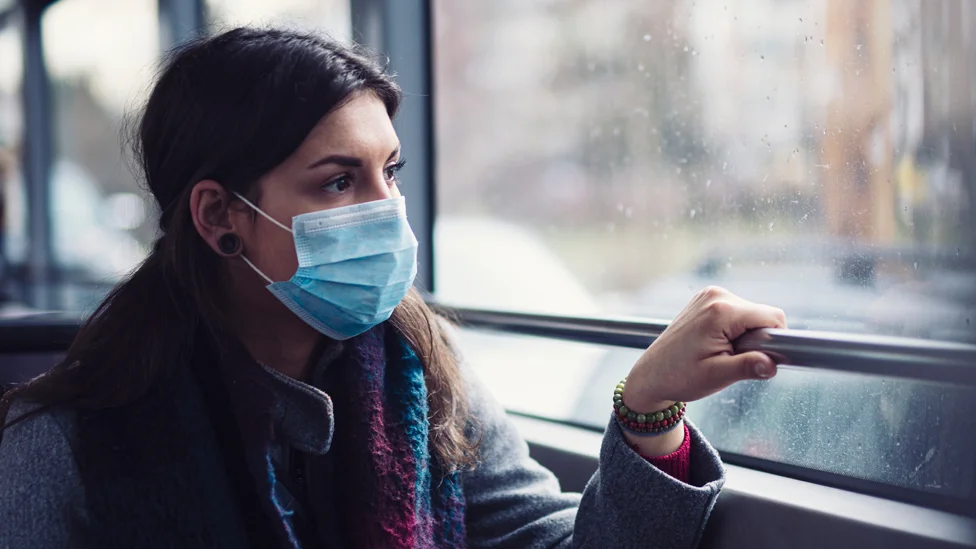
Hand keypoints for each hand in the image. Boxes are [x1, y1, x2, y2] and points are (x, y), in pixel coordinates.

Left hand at [621, 286, 786, 454]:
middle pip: (763, 315)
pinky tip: (716, 344)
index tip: (761, 359)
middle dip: (758, 339)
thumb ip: (748, 366)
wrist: (652, 375)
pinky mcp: (706, 299)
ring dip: (746, 335)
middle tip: (731, 359)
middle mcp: (716, 295)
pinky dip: (735, 329)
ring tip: (720, 352)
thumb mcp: (717, 376)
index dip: (776, 341)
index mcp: (721, 311)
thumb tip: (773, 364)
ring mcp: (709, 295)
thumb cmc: (680, 376)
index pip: (773, 317)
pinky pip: (737, 313)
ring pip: (751, 314)